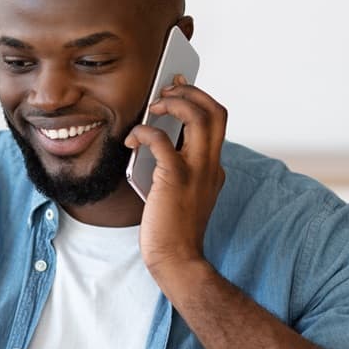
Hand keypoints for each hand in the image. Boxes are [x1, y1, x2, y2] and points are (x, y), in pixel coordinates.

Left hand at [123, 75, 226, 286]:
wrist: (176, 259)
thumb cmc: (172, 230)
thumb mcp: (181, 192)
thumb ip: (175, 166)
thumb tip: (153, 138)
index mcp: (214, 168)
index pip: (217, 122)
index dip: (199, 100)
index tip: (181, 89)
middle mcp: (211, 165)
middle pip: (215, 111)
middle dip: (192, 92)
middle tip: (168, 89)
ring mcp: (197, 171)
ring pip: (198, 116)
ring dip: (174, 102)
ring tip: (153, 105)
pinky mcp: (175, 178)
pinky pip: (162, 140)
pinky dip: (145, 131)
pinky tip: (131, 138)